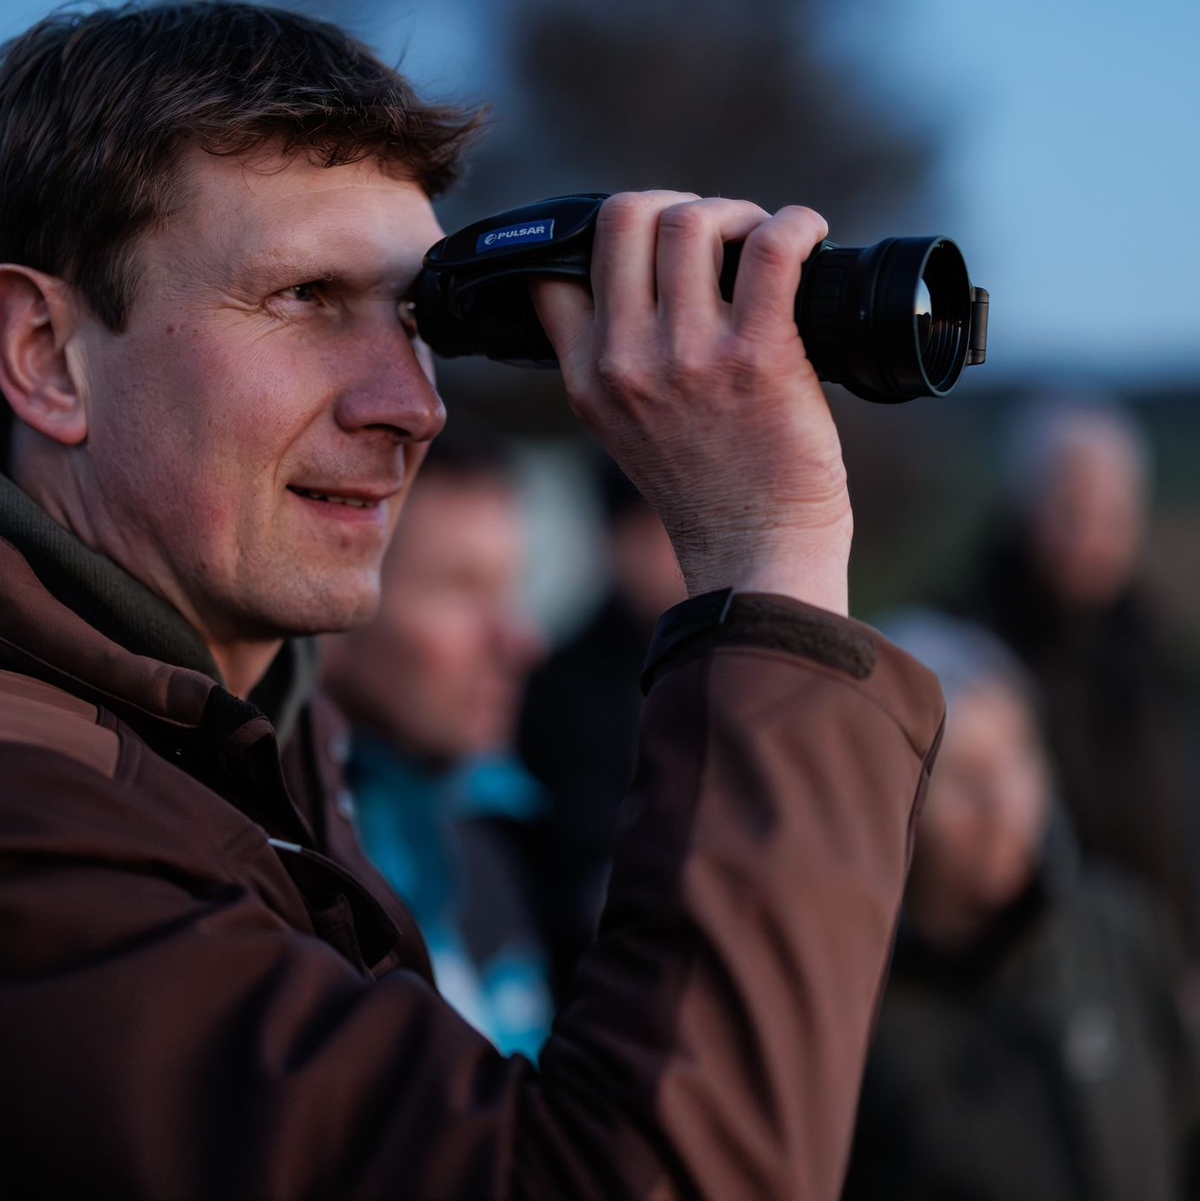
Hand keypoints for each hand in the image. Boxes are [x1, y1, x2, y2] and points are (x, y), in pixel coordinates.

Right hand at [529, 191, 852, 615]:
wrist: (753, 554)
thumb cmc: (706, 490)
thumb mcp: (624, 427)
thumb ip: (616, 361)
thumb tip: (649, 278)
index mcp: (587, 377)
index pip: (556, 270)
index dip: (610, 240)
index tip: (656, 254)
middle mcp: (626, 361)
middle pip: (625, 218)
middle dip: (676, 207)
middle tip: (716, 237)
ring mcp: (689, 357)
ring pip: (693, 221)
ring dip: (735, 213)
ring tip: (760, 242)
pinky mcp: (758, 357)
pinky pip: (772, 247)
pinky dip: (795, 224)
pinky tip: (808, 235)